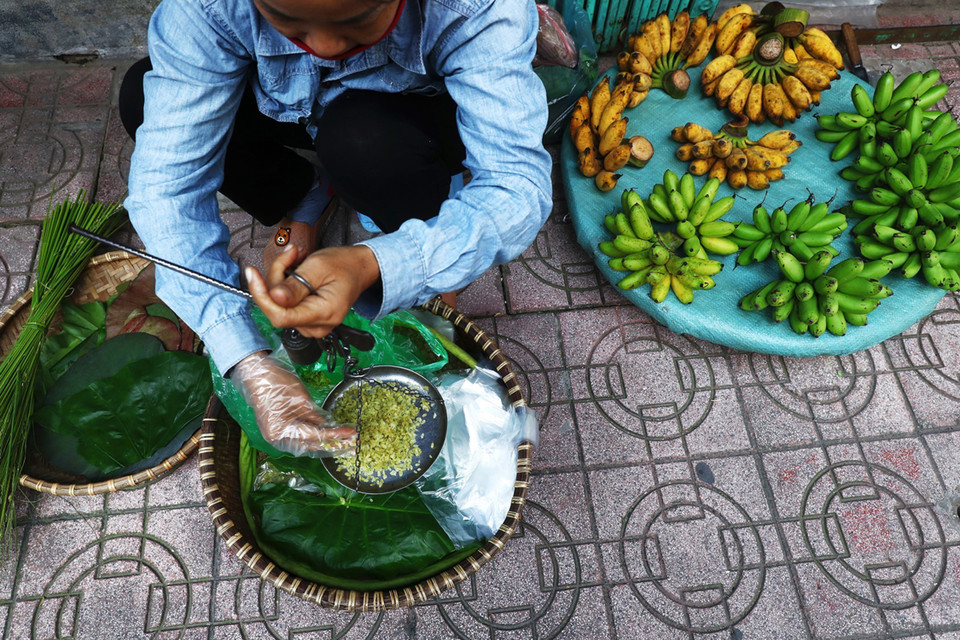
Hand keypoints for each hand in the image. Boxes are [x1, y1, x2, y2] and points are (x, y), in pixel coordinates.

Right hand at [231, 351, 356, 455]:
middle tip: (351, 443)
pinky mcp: (277, 430)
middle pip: (309, 444)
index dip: (335, 435)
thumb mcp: (301, 398)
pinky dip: (312, 435)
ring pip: (304, 443)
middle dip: (332, 443)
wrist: (255, 373)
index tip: (351, 433)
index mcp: (281, 431)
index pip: (314, 436)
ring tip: (343, 441)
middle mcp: (277, 439)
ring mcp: (275, 435)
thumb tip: (328, 426)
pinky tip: (326, 433)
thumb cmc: (276, 382)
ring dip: (323, 441)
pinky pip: (298, 436)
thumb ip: (315, 415)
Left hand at [246, 244, 379, 338]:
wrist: (360, 268)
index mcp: (324, 313)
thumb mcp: (318, 267)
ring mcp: (311, 325)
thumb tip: (275, 297)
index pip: (281, 316)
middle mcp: (317, 326)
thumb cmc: (344, 265)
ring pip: (279, 305)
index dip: (262, 297)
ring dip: (281, 279)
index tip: (253, 274)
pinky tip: (297, 271)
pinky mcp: (306, 320)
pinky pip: (285, 305)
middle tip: (289, 255)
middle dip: (276, 279)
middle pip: (278, 308)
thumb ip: (295, 285)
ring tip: (296, 259)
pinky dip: (285, 285)